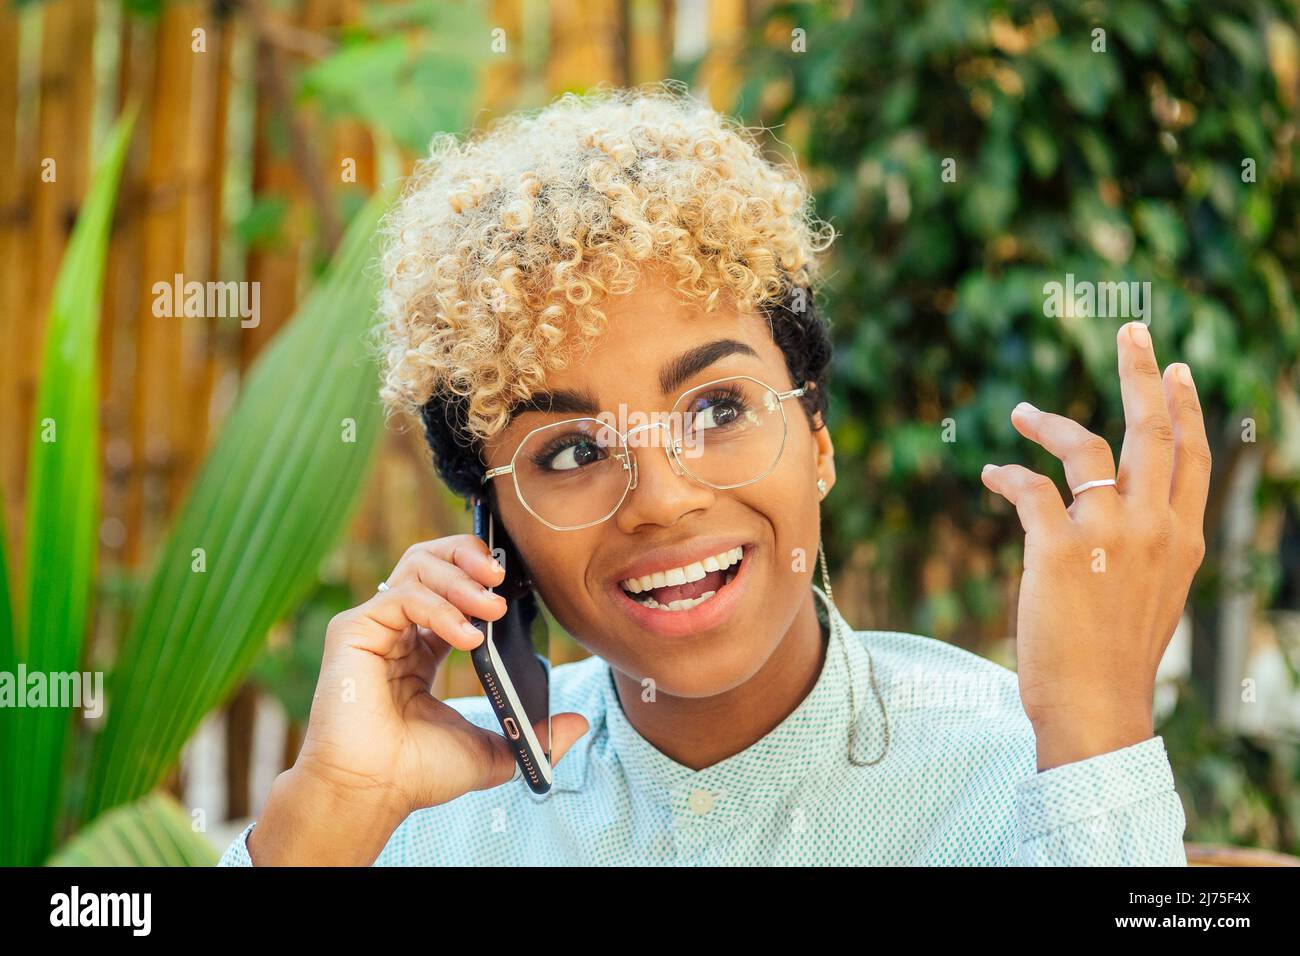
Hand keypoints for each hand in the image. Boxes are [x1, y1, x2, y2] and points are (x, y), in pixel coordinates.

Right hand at [249, 535, 588, 863]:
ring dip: (463, 579)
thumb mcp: (493, 750)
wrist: (371, 794)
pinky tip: (469, 637)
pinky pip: (403, 596)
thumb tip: (579, 722)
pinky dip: (441, 609)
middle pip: (432, 560)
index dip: (484, 576)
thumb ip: (535, 733)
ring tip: (493, 607)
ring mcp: (374, 627)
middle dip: (471, 557)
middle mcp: (397, 629)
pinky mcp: (354, 631)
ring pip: (418, 566)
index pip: (453, 586)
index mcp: (423, 647)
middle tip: (504, 577)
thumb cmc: (418, 774)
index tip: (518, 582)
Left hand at [981, 321, 1210, 770]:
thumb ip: (1144, 547)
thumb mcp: (1152, 594)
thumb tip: (1117, 513)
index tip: (1176, 370)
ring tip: (1023, 413)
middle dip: (1142, 373)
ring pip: (1089, 447)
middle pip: (1154, 431)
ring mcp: (1109, 533)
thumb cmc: (1115, 657)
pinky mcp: (1061, 548)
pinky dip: (1008, 473)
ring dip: (1051, 423)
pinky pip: (1030, 487)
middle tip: (1133, 332)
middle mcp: (1154, 527)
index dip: (1184, 408)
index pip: (1192, 457)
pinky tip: (992, 471)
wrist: (1098, 707)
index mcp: (1183, 538)